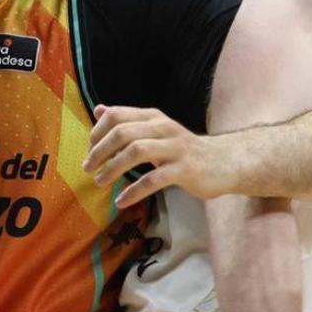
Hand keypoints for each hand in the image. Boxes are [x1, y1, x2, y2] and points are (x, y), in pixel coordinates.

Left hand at [82, 105, 228, 207]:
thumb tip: (99, 109)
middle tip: (87, 168)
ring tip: (100, 182)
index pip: (116, 115)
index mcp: (153, 117)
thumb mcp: (155, 131)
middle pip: (123, 132)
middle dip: (100, 151)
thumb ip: (128, 121)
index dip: (97, 133)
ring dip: (113, 168)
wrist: (224, 162)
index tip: (89, 150)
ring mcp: (175, 148)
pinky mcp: (184, 170)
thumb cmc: (183, 150)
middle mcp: (163, 128)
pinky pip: (153, 180)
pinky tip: (121, 201)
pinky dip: (134, 191)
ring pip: (136, 152)